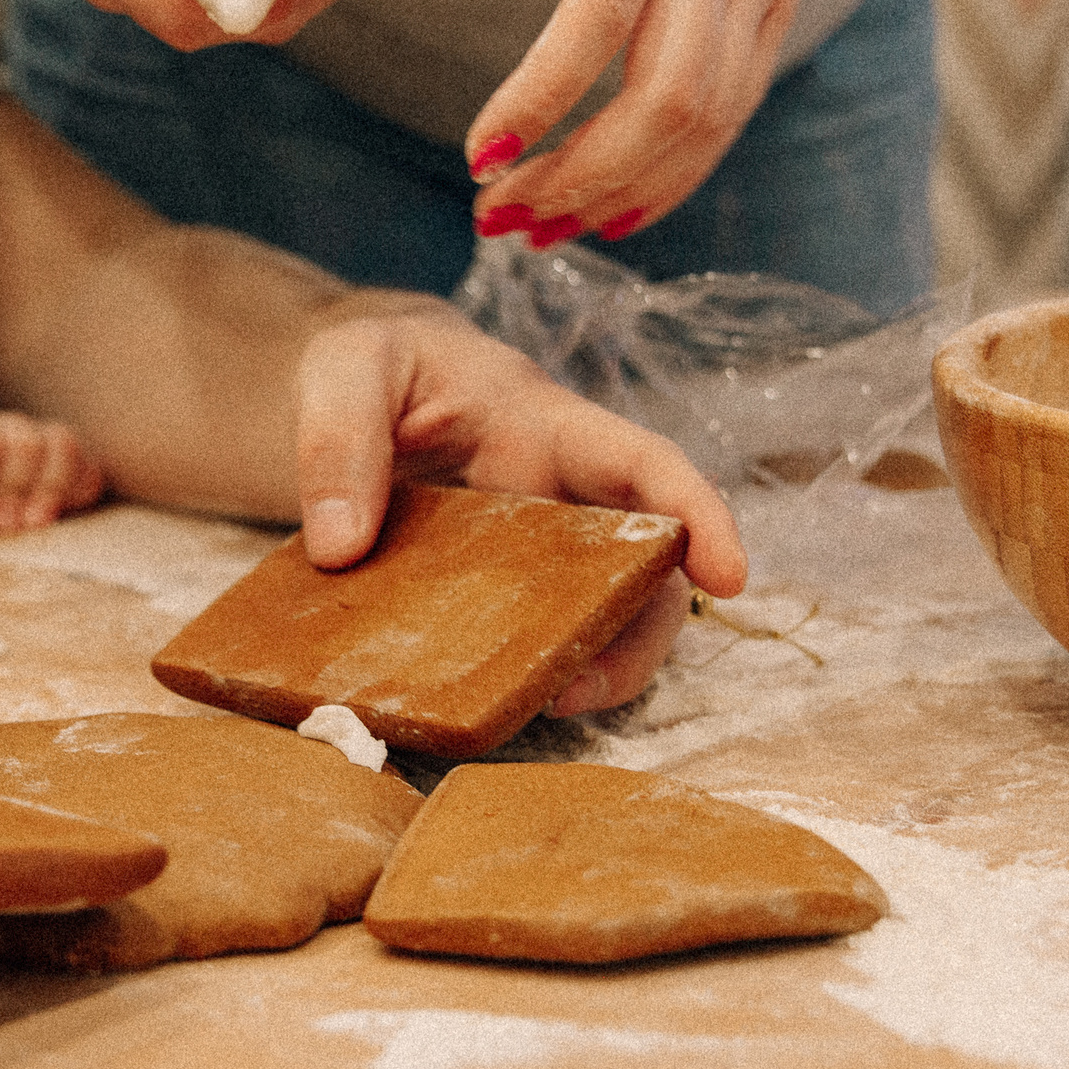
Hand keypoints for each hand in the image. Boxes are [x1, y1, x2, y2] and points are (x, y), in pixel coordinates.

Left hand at [0, 407, 107, 535]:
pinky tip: (56, 517)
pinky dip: (77, 492)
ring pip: (63, 445)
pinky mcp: (76, 467)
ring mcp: (45, 444)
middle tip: (3, 526)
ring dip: (49, 489)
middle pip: (26, 441)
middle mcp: (9, 428)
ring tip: (34, 524)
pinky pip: (89, 467)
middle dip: (15, 487)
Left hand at [291, 304, 747, 712]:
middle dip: (639, 634)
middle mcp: (559, 494)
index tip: (730, 577)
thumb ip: (338, 438)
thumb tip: (341, 546)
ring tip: (538, 704)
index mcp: (542, 425)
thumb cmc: (370, 365)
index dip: (698, 515)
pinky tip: (482, 699)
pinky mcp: (496, 594)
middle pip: (644, 567)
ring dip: (591, 666)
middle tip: (583, 687)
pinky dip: (522, 674)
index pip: (643, 461)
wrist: (351, 398)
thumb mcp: (343, 367)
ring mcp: (535, 551)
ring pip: (602, 616)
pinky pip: (530, 638)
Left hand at [387, 0, 857, 246]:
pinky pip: (729, 120)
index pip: (603, 7)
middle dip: (578, 174)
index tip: (480, 155)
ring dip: (616, 193)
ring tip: (533, 229)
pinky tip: (603, 213)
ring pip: (702, 121)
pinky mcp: (776, 15)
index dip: (543, 94)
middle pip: (664, 90)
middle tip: (496, 216)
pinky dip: (667, 181)